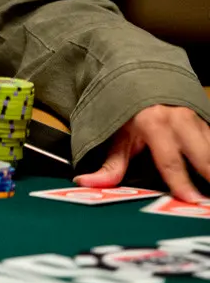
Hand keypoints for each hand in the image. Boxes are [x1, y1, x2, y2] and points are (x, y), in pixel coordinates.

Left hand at [74, 106, 209, 202]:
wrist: (143, 80)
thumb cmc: (131, 111)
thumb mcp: (118, 137)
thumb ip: (110, 165)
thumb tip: (85, 183)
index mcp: (155, 125)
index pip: (170, 161)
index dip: (181, 183)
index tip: (191, 201)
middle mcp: (179, 119)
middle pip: (202, 155)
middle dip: (209, 176)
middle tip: (207, 202)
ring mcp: (196, 118)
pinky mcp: (206, 119)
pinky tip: (209, 172)